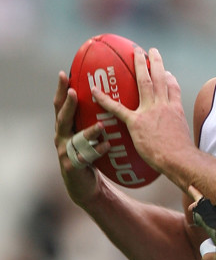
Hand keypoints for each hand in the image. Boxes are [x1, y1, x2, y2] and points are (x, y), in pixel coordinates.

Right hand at [53, 71, 110, 205]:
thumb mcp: (90, 134)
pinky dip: (98, 150)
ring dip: (88, 131)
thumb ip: (94, 117)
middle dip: (68, 105)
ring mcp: (65, 153)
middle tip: (74, 92)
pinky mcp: (73, 167)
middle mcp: (61, 137)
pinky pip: (86, 157)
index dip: (61, 90)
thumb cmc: (89, 155)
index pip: (61, 105)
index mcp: (65, 127)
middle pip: (62, 118)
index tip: (64, 73)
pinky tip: (108, 145)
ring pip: (75, 139)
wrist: (85, 186)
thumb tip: (111, 94)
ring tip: (101, 125)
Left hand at [89, 47, 191, 177]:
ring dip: (139, 65)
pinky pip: (118, 108)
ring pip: (144, 82)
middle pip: (160, 78)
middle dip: (156, 62)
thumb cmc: (182, 157)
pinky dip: (105, 99)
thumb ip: (178, 135)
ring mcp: (150, 112)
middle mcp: (164, 106)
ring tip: (134, 53)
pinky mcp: (136, 122)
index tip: (167, 73)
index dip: (170, 79)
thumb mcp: (185, 140)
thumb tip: (178, 144)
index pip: (173, 90)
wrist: (178, 159)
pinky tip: (95, 90)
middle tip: (151, 51)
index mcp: (175, 111)